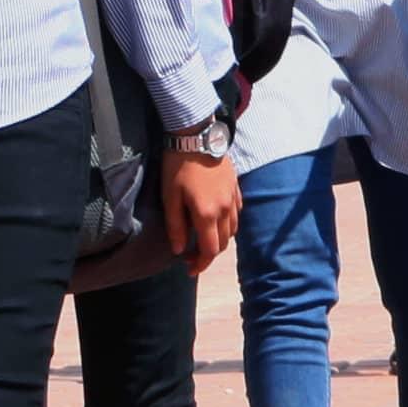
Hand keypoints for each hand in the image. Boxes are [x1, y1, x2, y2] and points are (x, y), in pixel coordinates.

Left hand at [155, 145, 238, 271]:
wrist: (197, 137)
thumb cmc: (178, 167)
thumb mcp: (170, 197)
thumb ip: (175, 226)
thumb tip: (179, 250)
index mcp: (207, 214)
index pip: (210, 250)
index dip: (200, 264)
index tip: (189, 269)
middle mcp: (225, 210)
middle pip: (224, 243)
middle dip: (208, 254)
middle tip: (191, 255)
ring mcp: (233, 199)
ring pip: (233, 230)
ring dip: (220, 239)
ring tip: (204, 238)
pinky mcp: (237, 188)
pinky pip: (237, 213)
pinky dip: (228, 224)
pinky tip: (216, 219)